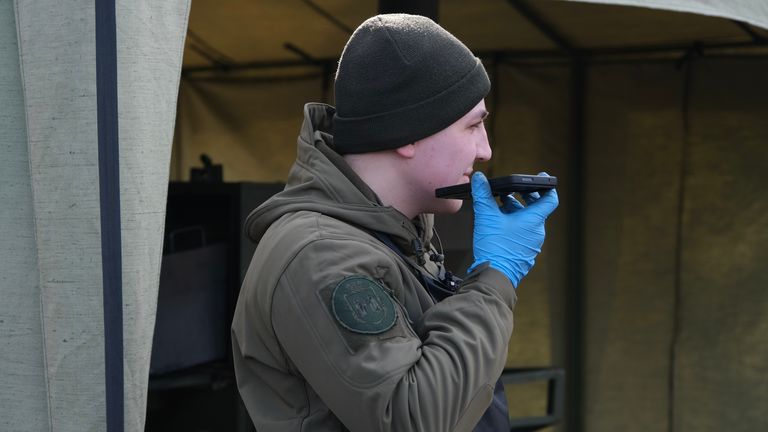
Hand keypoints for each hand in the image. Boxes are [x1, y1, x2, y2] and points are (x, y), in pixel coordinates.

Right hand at [468, 172, 558, 287]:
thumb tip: (479, 178)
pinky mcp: (524, 255)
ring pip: (527, 222)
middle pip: (535, 209)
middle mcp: (537, 233)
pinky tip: (499, 227)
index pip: (550, 199)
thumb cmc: (494, 248)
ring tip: (499, 208)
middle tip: (512, 192)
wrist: (493, 276)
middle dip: (523, 198)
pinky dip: (514, 227)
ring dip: (516, 213)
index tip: (542, 177)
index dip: (546, 186)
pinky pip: (522, 235)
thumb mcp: (486, 217)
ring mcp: (532, 245)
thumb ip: (483, 195)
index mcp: (534, 221)